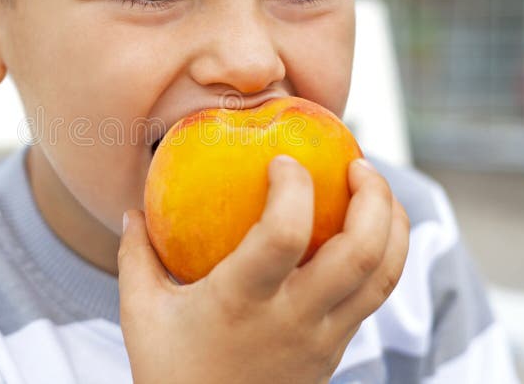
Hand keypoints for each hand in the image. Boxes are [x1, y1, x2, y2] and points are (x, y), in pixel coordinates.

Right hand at [118, 156, 409, 383]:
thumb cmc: (171, 375)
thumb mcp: (141, 315)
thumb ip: (136, 258)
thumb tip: (130, 212)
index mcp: (242, 302)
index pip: (283, 235)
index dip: (293, 188)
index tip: (282, 161)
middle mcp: (293, 319)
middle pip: (361, 252)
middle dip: (373, 196)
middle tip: (357, 163)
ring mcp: (323, 339)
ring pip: (383, 276)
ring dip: (392, 223)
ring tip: (375, 188)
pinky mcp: (335, 351)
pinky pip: (375, 296)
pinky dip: (384, 254)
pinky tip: (366, 231)